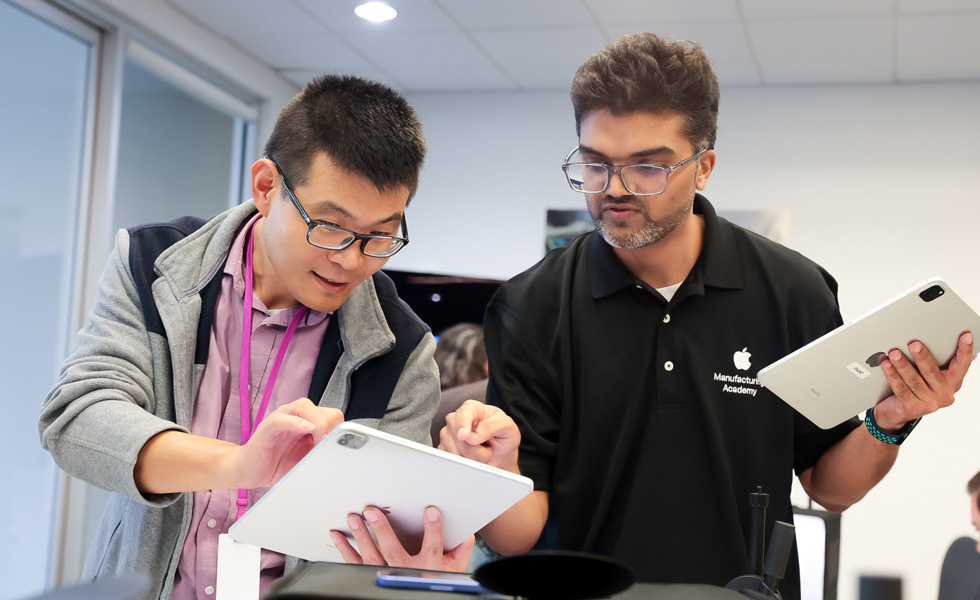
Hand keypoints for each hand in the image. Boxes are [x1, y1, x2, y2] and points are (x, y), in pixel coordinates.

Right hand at [231, 398, 343, 488]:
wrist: (248, 471)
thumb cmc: (276, 466)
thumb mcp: (305, 463)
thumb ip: (320, 456)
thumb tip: (339, 458)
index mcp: (307, 423)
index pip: (332, 417)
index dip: (338, 431)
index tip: (337, 448)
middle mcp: (295, 417)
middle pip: (322, 410)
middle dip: (330, 427)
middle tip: (326, 447)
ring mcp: (281, 419)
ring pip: (303, 406)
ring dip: (317, 423)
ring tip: (318, 441)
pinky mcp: (267, 428)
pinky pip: (281, 419)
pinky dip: (295, 422)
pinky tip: (305, 429)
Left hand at [330, 506, 473, 571]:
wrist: (414, 597)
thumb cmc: (432, 582)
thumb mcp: (451, 571)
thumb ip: (459, 552)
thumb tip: (467, 534)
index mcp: (427, 566)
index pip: (433, 545)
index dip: (433, 528)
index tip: (431, 511)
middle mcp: (405, 570)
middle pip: (393, 549)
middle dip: (381, 529)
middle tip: (371, 510)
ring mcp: (385, 574)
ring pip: (371, 555)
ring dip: (361, 535)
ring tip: (354, 518)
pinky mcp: (369, 575)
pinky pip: (354, 563)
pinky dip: (344, 549)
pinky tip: (337, 535)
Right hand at [438, 400, 520, 471]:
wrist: (500, 453)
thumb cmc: (503, 435)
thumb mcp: (507, 427)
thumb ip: (491, 427)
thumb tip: (471, 437)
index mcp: (472, 408)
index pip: (463, 413)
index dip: (462, 424)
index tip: (463, 436)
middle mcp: (457, 419)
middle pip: (458, 436)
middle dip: (475, 449)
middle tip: (487, 449)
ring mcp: (448, 434)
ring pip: (454, 451)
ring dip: (472, 459)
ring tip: (481, 453)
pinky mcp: (444, 449)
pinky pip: (450, 461)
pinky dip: (464, 464)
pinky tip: (472, 459)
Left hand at [874, 332, 974, 430]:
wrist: (895, 412)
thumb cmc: (914, 388)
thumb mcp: (930, 375)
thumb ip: (942, 362)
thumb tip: (962, 347)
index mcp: (952, 382)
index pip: (962, 365)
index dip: (965, 350)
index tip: (966, 336)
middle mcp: (944, 393)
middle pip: (932, 372)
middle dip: (922, 357)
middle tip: (913, 344)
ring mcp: (929, 402)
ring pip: (914, 380)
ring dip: (902, 365)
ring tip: (894, 353)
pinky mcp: (912, 408)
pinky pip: (901, 388)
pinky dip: (892, 375)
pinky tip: (886, 365)